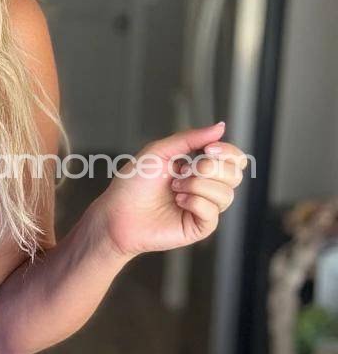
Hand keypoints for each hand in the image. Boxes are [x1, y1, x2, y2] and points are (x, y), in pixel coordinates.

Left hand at [93, 121, 247, 258]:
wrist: (117, 213)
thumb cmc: (133, 184)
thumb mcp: (159, 152)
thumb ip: (190, 138)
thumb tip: (221, 127)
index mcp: (199, 168)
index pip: (235, 159)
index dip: (229, 152)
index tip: (208, 149)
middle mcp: (206, 187)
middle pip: (235, 174)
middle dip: (209, 168)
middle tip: (182, 171)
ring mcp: (204, 207)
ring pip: (227, 194)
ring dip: (197, 185)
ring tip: (174, 189)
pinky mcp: (200, 226)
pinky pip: (213, 212)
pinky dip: (194, 202)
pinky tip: (177, 202)